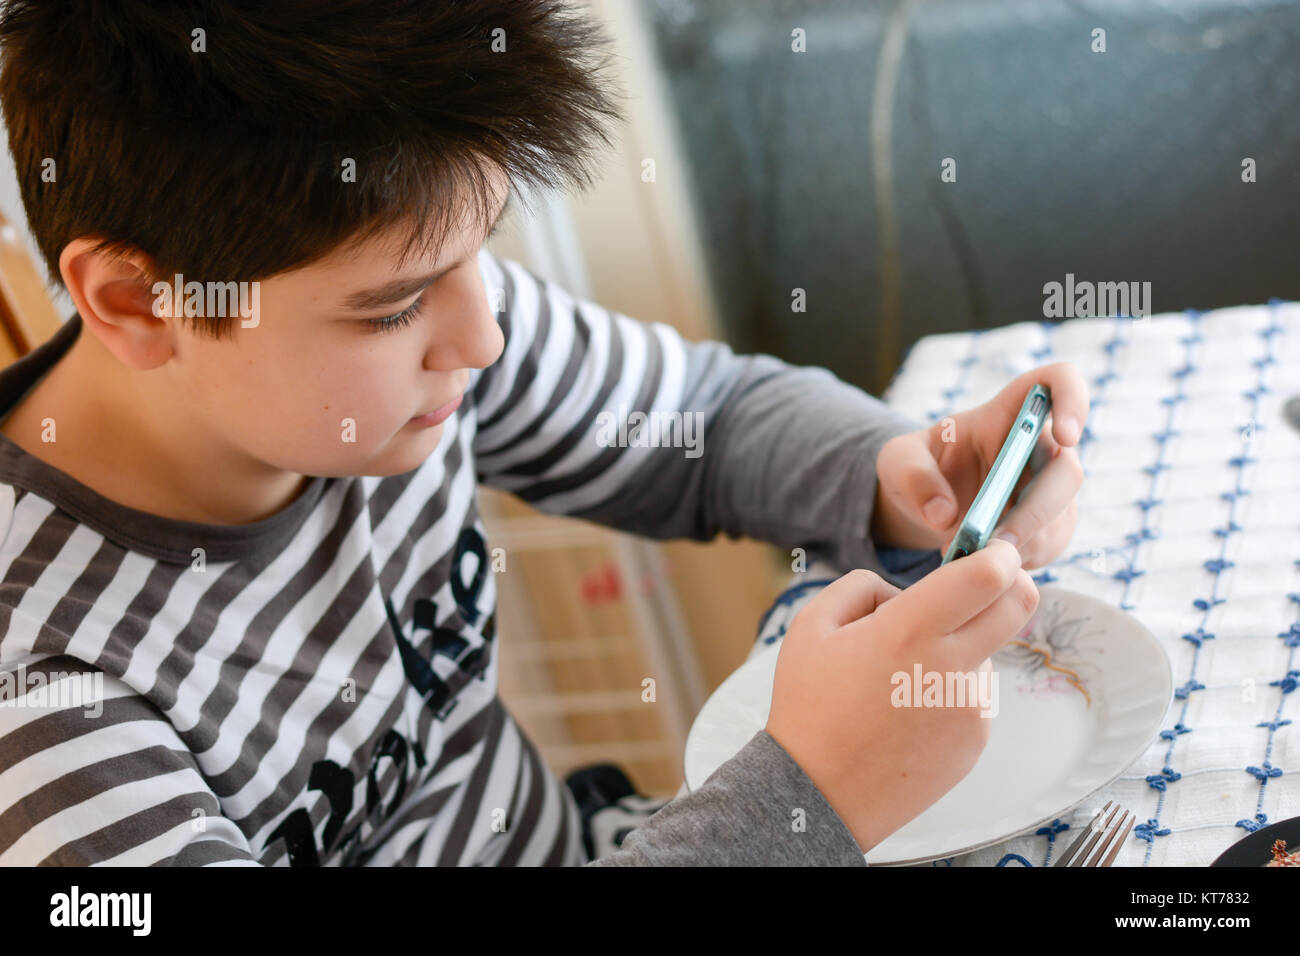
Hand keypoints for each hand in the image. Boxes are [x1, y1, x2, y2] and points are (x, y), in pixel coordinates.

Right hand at [764, 539, 1035, 854]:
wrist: (818, 792)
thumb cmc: (810, 706)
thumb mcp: (814, 624)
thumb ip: (863, 585)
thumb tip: (905, 590)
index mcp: (909, 629)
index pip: (987, 576)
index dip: (999, 554)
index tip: (994, 550)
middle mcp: (950, 666)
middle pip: (1019, 605)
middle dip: (1013, 583)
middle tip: (988, 582)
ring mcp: (969, 707)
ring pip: (987, 652)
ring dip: (962, 648)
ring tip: (900, 680)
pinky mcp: (976, 739)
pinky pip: (975, 695)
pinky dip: (951, 691)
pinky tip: (908, 713)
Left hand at [870, 361, 1088, 568]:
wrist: (922, 503)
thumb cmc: (916, 467)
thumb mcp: (897, 462)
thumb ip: (913, 477)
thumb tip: (946, 515)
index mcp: (1007, 412)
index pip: (1058, 382)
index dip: (1073, 401)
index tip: (1065, 435)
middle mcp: (1040, 446)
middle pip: (1067, 471)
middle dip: (1035, 511)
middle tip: (995, 543)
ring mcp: (1049, 488)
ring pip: (1060, 517)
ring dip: (1022, 544)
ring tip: (972, 558)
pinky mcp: (1049, 525)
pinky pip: (1050, 546)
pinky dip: (1019, 562)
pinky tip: (985, 564)